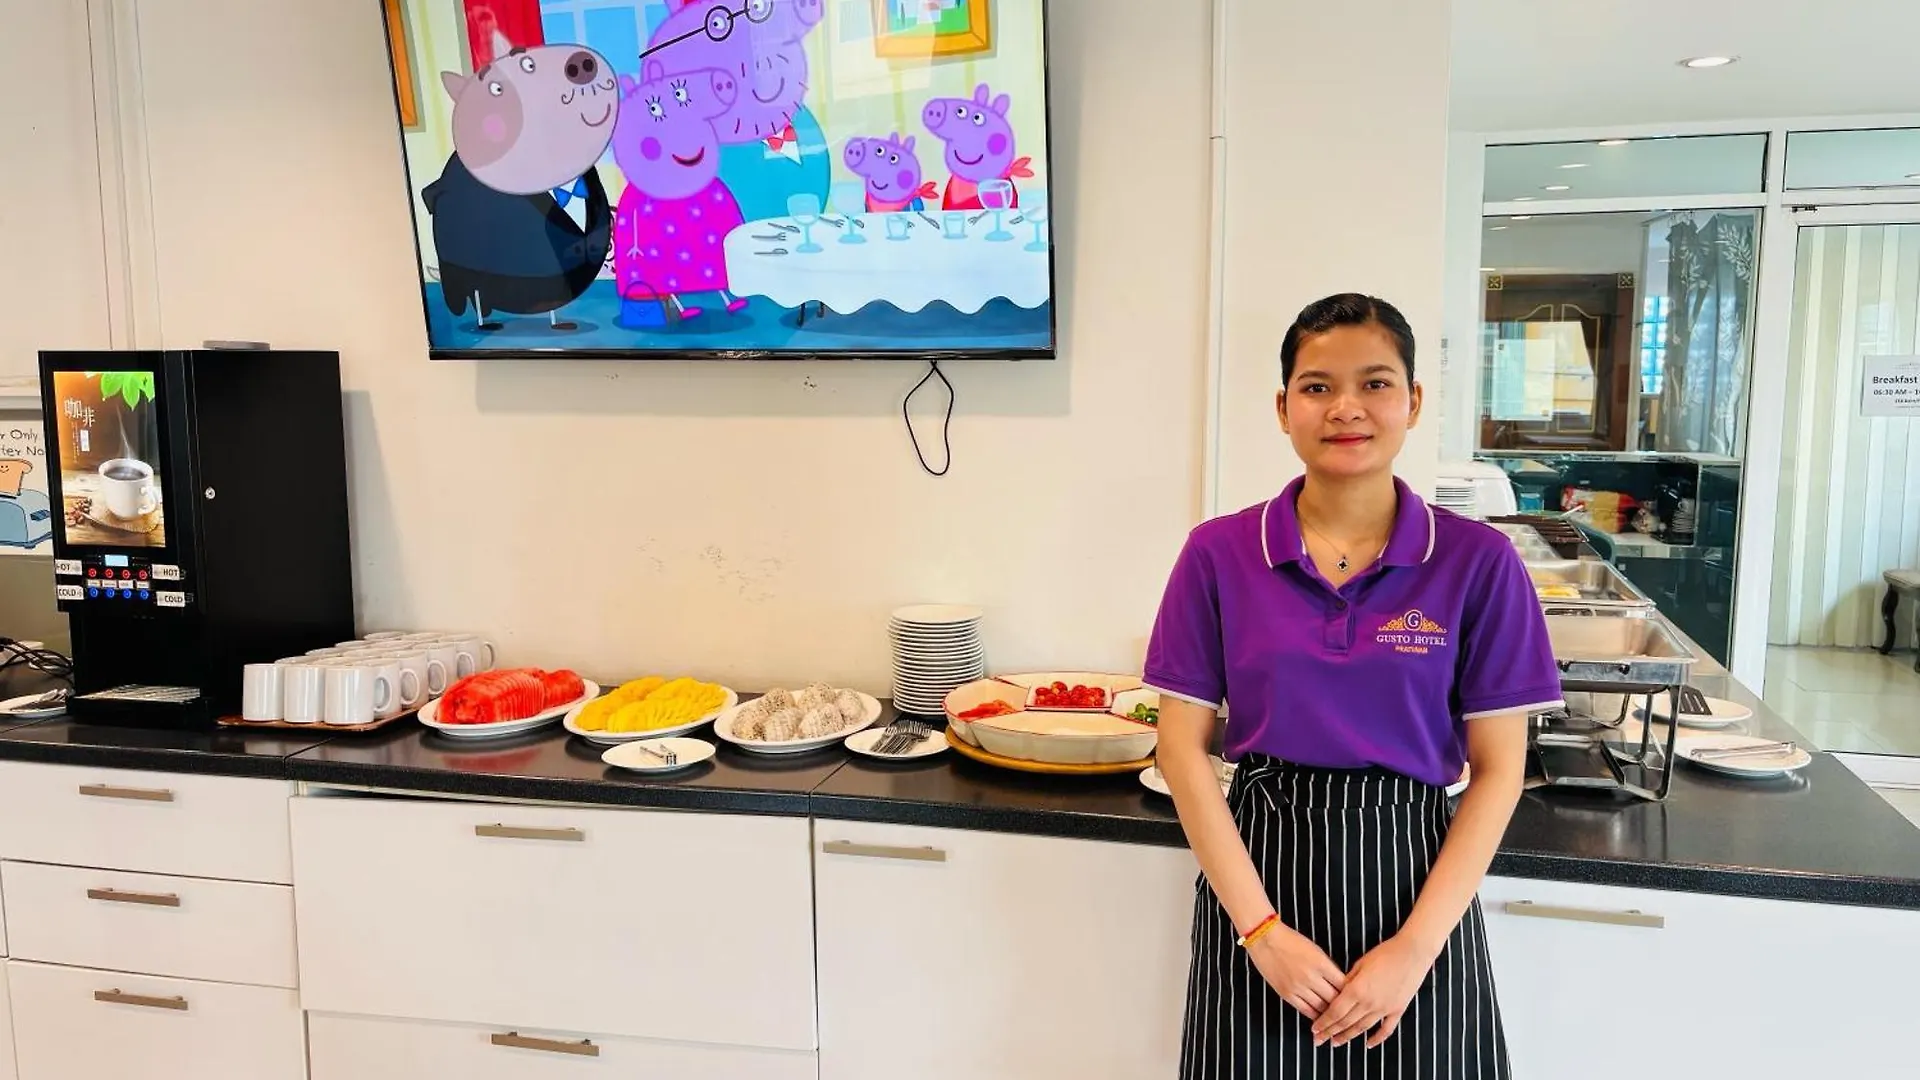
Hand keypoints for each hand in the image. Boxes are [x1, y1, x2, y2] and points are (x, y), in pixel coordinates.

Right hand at [1246, 925, 1345, 1018]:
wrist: (1265, 939)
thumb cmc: (1291, 940)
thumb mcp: (1316, 949)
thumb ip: (1329, 967)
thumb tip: (1340, 984)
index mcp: (1321, 963)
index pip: (1343, 985)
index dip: (1350, 992)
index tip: (1353, 996)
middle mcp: (1311, 977)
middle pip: (1334, 999)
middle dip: (1342, 1005)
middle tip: (1346, 1009)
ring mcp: (1298, 987)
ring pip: (1321, 1008)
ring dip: (1329, 1012)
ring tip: (1335, 1015)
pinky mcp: (1287, 994)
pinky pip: (1306, 1010)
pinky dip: (1315, 1015)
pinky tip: (1320, 1017)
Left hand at [1312, 933, 1435, 1048]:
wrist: (1412, 952)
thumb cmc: (1385, 953)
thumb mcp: (1360, 964)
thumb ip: (1347, 981)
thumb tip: (1337, 993)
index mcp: (1357, 990)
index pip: (1335, 1012)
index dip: (1323, 1022)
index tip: (1314, 1029)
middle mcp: (1369, 1003)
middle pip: (1345, 1022)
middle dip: (1330, 1033)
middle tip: (1319, 1040)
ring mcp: (1384, 1008)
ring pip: (1362, 1028)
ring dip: (1348, 1037)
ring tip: (1336, 1043)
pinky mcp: (1398, 1010)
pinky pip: (1386, 1029)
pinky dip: (1377, 1039)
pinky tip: (1368, 1044)